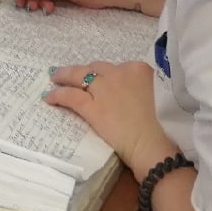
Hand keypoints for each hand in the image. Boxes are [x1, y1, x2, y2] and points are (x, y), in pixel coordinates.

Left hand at [46, 61, 175, 181]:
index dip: (107, 75)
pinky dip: (58, 95)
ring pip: (80, 76)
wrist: (154, 142)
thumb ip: (144, 89)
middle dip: (84, 71)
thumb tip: (132, 94)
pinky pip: (71, 96)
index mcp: (139, 70)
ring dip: (65, 76)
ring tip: (55, 78)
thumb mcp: (158, 96)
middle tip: (72, 74)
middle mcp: (120, 73)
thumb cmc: (162, 125)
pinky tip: (49, 97)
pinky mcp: (93, 106)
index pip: (117, 68)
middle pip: (96, 68)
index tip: (102, 80)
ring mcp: (104, 89)